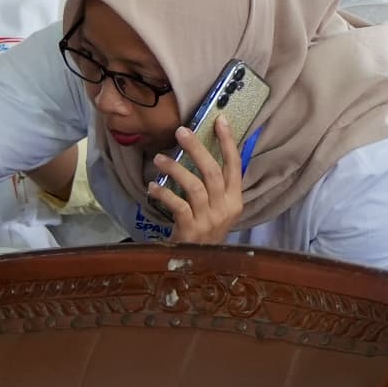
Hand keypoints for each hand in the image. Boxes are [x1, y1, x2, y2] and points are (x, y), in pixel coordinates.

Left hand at [145, 116, 248, 242]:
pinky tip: (152, 186)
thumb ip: (215, 188)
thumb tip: (201, 154)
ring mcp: (209, 219)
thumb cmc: (205, 232)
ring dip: (176, 169)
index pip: (235, 166)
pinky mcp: (191, 229)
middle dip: (197, 149)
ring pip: (195, 186)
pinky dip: (163, 193)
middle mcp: (226, 208)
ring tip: (159, 158)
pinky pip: (178, 205)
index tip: (220, 121)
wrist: (197, 265)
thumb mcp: (218, 210)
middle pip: (213, 172)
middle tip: (181, 132)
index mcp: (235, 200)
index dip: (228, 142)